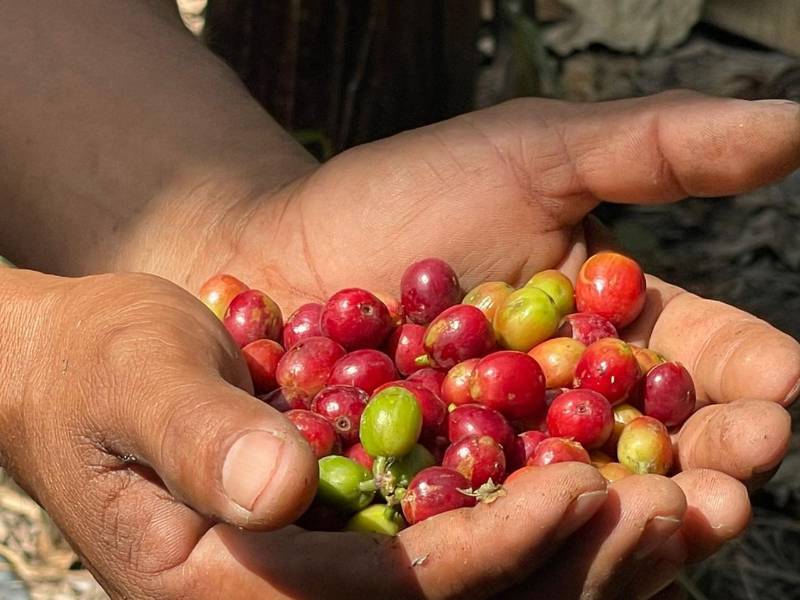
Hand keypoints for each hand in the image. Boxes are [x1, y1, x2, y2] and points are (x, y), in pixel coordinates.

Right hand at [0, 269, 611, 598]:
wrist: (94, 370)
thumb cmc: (99, 368)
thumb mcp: (132, 381)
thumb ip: (197, 436)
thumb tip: (281, 486)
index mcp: (232, 586)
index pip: (385, 592)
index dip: (487, 552)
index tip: (581, 490)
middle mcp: (296, 594)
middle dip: (569, 567)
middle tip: (671, 508)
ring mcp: (334, 564)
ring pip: (480, 585)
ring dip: (583, 550)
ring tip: (675, 495)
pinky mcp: (363, 522)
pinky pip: (466, 535)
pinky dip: (545, 514)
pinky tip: (615, 475)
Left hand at [196, 91, 798, 597]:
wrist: (283, 244)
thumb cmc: (406, 194)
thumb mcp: (534, 153)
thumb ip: (655, 147)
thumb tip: (793, 125)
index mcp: (613, 336)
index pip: (703, 364)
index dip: (748, 378)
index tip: (781, 385)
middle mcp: (572, 413)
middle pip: (657, 453)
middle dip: (702, 470)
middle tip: (733, 484)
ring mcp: (507, 467)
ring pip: (584, 509)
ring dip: (627, 522)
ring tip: (662, 516)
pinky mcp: (437, 505)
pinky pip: (486, 533)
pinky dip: (519, 536)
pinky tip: (541, 533)